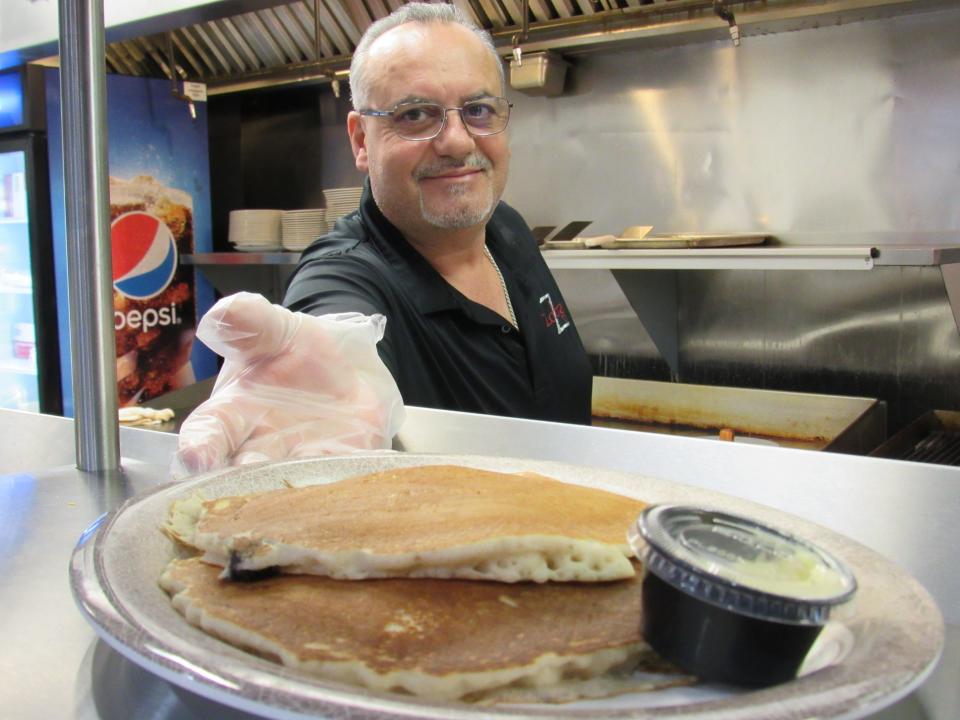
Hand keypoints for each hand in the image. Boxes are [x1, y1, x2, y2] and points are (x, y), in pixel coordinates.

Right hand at [172, 292, 404, 478]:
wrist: (349, 370)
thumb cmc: (297, 353)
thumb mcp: (275, 330)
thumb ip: (251, 323)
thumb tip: (224, 313)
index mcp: (232, 415)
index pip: (206, 435)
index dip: (198, 448)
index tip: (196, 458)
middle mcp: (260, 448)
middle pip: (242, 475)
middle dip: (244, 480)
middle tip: (251, 475)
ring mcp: (300, 461)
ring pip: (289, 485)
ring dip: (291, 489)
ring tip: (294, 491)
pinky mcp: (342, 464)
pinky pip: (341, 477)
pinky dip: (341, 481)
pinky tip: (346, 483)